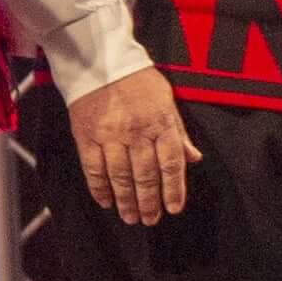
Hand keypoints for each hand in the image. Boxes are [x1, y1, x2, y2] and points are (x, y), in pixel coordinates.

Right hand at [66, 66, 199, 225]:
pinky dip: (99, 188)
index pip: (171, 163)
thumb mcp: (166, 100)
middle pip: (146, 175)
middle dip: (149, 202)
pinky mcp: (87, 136)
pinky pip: (94, 169)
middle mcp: (137, 132)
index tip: (174, 208)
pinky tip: (106, 202)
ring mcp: (110, 136)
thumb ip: (179, 131)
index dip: (174, 189)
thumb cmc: (138, 81)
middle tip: (150, 220)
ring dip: (126, 201)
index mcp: (160, 123)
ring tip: (130, 217)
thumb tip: (194, 158)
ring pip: (120, 177)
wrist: (100, 60)